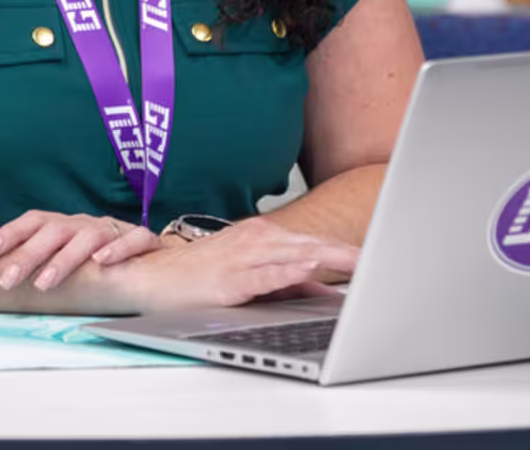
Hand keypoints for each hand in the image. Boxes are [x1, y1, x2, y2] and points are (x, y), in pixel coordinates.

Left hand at [0, 210, 159, 291]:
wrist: (154, 255)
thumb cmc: (101, 259)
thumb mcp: (70, 256)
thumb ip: (43, 263)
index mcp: (66, 225)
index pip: (35, 220)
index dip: (12, 232)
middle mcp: (86, 224)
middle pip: (55, 231)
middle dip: (28, 255)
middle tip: (7, 281)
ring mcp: (113, 230)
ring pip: (88, 236)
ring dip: (64, 259)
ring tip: (44, 283)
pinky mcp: (142, 240)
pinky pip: (132, 239)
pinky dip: (116, 249)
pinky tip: (100, 263)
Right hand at [110, 217, 358, 313]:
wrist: (151, 278)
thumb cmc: (200, 276)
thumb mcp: (250, 274)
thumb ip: (288, 281)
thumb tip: (327, 291)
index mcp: (262, 237)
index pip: (312, 241)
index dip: (344, 248)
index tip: (377, 255)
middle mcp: (254, 242)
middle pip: (309, 244)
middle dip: (344, 252)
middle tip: (378, 259)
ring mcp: (240, 259)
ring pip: (291, 254)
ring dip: (324, 256)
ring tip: (355, 260)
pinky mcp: (228, 280)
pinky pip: (264, 274)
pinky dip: (289, 271)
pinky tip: (309, 270)